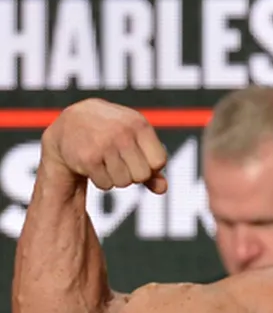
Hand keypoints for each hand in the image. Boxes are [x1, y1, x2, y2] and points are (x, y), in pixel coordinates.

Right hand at [41, 99, 167, 192]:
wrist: (70, 124)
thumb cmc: (111, 133)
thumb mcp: (135, 140)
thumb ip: (152, 164)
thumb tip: (162, 188)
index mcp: (139, 124)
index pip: (159, 162)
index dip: (149, 165)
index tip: (137, 157)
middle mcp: (122, 132)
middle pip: (142, 175)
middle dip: (132, 174)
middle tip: (118, 160)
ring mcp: (104, 144)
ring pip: (124, 183)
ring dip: (115, 177)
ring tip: (105, 160)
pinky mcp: (88, 158)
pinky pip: (106, 185)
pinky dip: (101, 180)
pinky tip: (93, 164)